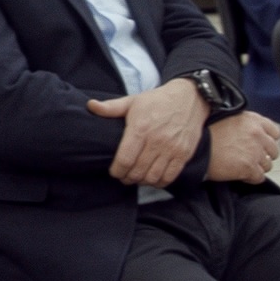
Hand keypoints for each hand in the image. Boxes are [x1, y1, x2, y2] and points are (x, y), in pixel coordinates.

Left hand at [85, 78, 208, 186]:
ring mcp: (172, 149)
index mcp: (140, 128)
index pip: (125, 159)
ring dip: (142, 181)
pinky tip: (153, 178)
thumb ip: (111, 107)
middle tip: (124, 177)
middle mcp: (156, 140)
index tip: (114, 172)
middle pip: (138, 171)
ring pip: (153, 177)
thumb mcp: (132, 101)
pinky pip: (170, 177)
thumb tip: (90, 105)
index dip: (117, 170)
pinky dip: (159, 182)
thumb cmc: (157, 101)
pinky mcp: (184, 154)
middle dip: (127, 178)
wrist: (189, 99)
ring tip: (137, 177)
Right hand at [204, 112, 279, 184]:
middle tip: (248, 156)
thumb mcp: (228, 119)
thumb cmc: (205, 134)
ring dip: (256, 167)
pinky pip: (259, 177)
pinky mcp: (249, 167)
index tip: (259, 145)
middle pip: (273, 150)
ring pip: (267, 165)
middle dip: (262, 155)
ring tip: (241, 165)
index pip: (275, 132)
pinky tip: (239, 173)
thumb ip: (245, 125)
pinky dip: (251, 178)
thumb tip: (253, 135)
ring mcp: (254, 151)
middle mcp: (257, 134)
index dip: (266, 141)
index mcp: (253, 120)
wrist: (195, 148)